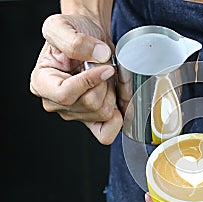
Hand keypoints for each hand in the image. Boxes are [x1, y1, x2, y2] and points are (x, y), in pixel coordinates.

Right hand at [30, 14, 121, 144]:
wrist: (90, 38)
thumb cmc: (73, 32)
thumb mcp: (63, 26)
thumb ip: (75, 41)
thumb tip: (98, 56)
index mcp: (42, 82)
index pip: (66, 94)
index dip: (90, 82)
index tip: (106, 67)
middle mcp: (56, 102)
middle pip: (91, 105)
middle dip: (104, 84)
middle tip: (102, 67)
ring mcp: (75, 114)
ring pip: (104, 114)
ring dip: (113, 93)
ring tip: (106, 77)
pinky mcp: (92, 120)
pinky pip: (105, 133)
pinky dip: (119, 117)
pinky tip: (117, 100)